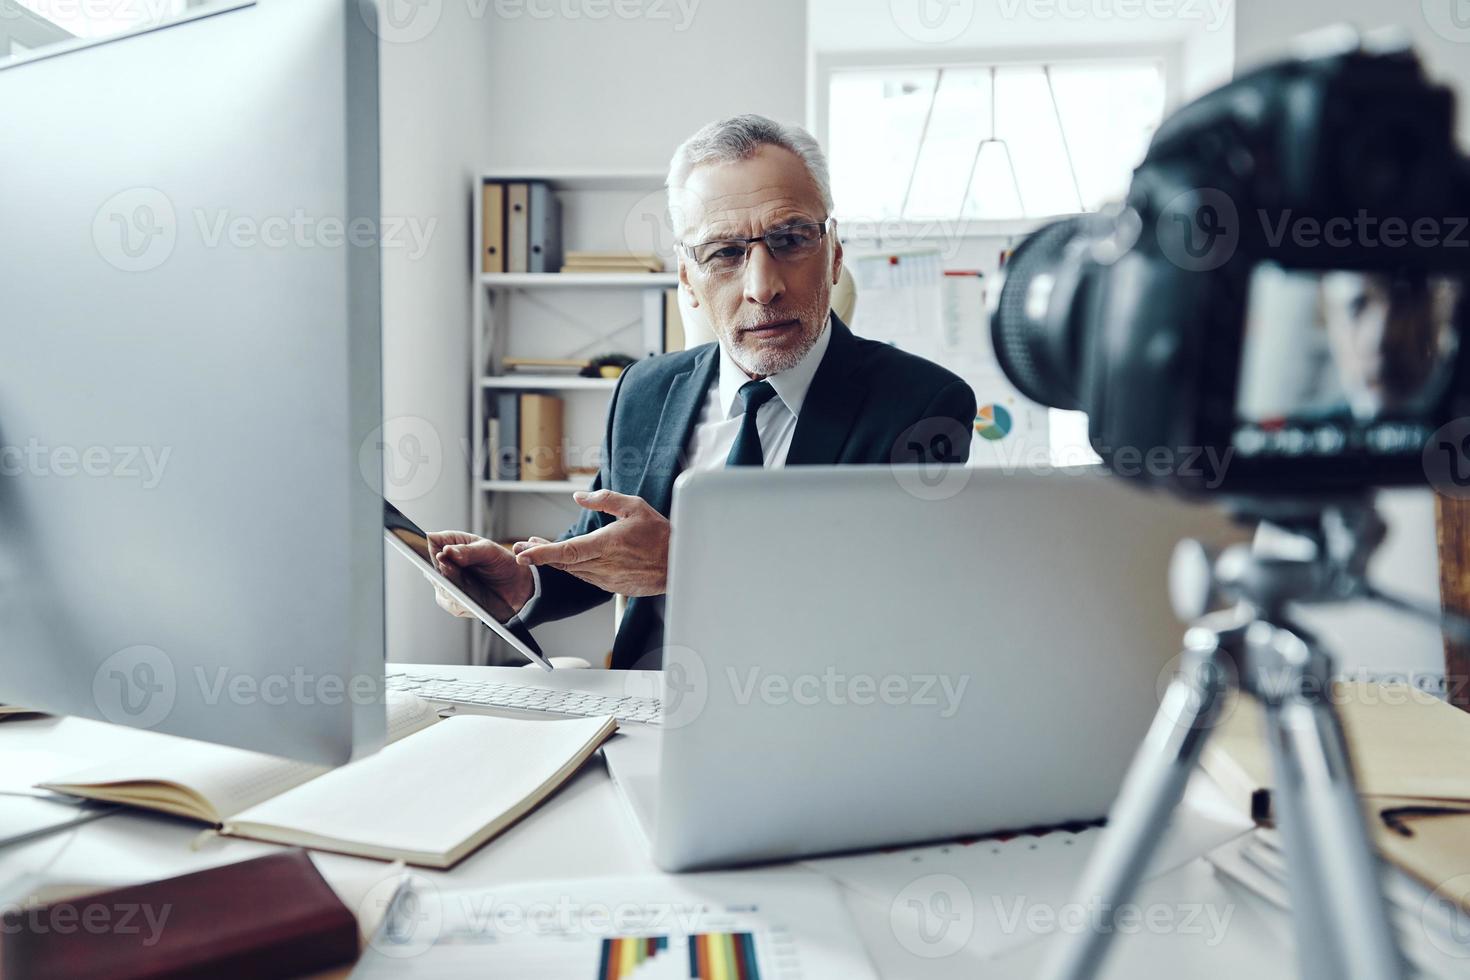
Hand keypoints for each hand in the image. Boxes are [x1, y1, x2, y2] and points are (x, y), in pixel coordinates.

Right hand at [425, 530, 535, 622]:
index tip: (436, 552)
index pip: (429, 543)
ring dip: (450, 588)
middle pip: (431, 568)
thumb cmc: (499, 561)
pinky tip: (466, 599)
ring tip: (456, 586)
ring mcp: (445, 585)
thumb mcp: (488, 550)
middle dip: (439, 570)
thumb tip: (448, 552)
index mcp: (449, 544)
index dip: (429, 548)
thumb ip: (468, 551)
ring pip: (441, 588)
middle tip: (445, 568)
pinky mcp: (454, 603)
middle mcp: (442, 565)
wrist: (516, 584)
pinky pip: (452, 603)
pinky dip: (459, 601)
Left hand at [513, 490, 670, 596]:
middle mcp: (604, 565)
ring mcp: (607, 579)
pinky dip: (572, 567)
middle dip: (538, 555)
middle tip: (521, 547)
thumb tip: (578, 497)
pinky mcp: (612, 587)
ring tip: (537, 549)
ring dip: (554, 561)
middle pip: (563, 562)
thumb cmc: (660, 535)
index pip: (567, 551)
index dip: (542, 553)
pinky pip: (586, 576)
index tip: (524, 552)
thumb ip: (604, 499)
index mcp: (607, 545)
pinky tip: (566, 559)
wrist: (679, 564)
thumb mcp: (634, 506)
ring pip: (572, 571)